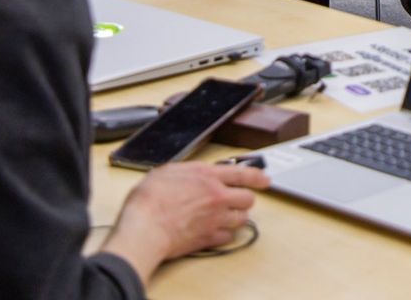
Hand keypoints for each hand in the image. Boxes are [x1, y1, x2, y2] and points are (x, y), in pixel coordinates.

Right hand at [103, 161, 268, 281]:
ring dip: (235, 218)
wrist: (145, 229)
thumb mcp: (166, 172)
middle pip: (248, 199)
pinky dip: (224, 235)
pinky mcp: (209, 238)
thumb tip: (190, 173)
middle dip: (244, 200)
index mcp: (207, 176)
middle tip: (235, 201)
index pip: (243, 173)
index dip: (258, 176)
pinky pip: (228, 237)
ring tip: (224, 217)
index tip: (265, 179)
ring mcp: (216, 219)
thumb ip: (186, 172)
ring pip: (242, 219)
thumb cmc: (148, 201)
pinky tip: (214, 232)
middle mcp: (217, 196)